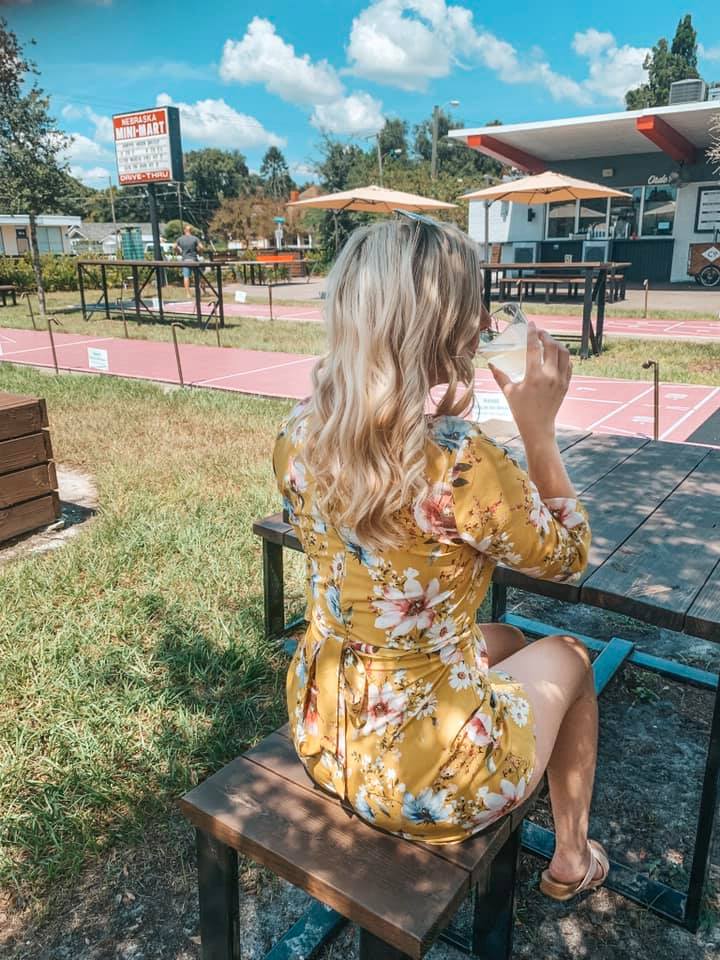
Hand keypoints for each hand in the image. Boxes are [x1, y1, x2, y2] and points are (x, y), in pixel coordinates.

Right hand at [489, 323, 571, 441]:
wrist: (538, 426)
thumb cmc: (521, 410)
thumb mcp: (508, 392)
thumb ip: (500, 375)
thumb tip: (490, 363)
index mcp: (533, 376)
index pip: (534, 348)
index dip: (532, 333)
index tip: (531, 325)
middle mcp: (549, 376)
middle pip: (552, 346)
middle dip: (546, 336)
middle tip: (539, 333)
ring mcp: (560, 380)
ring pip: (564, 353)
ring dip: (556, 344)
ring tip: (548, 342)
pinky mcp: (566, 384)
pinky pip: (569, 364)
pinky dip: (563, 357)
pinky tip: (556, 355)